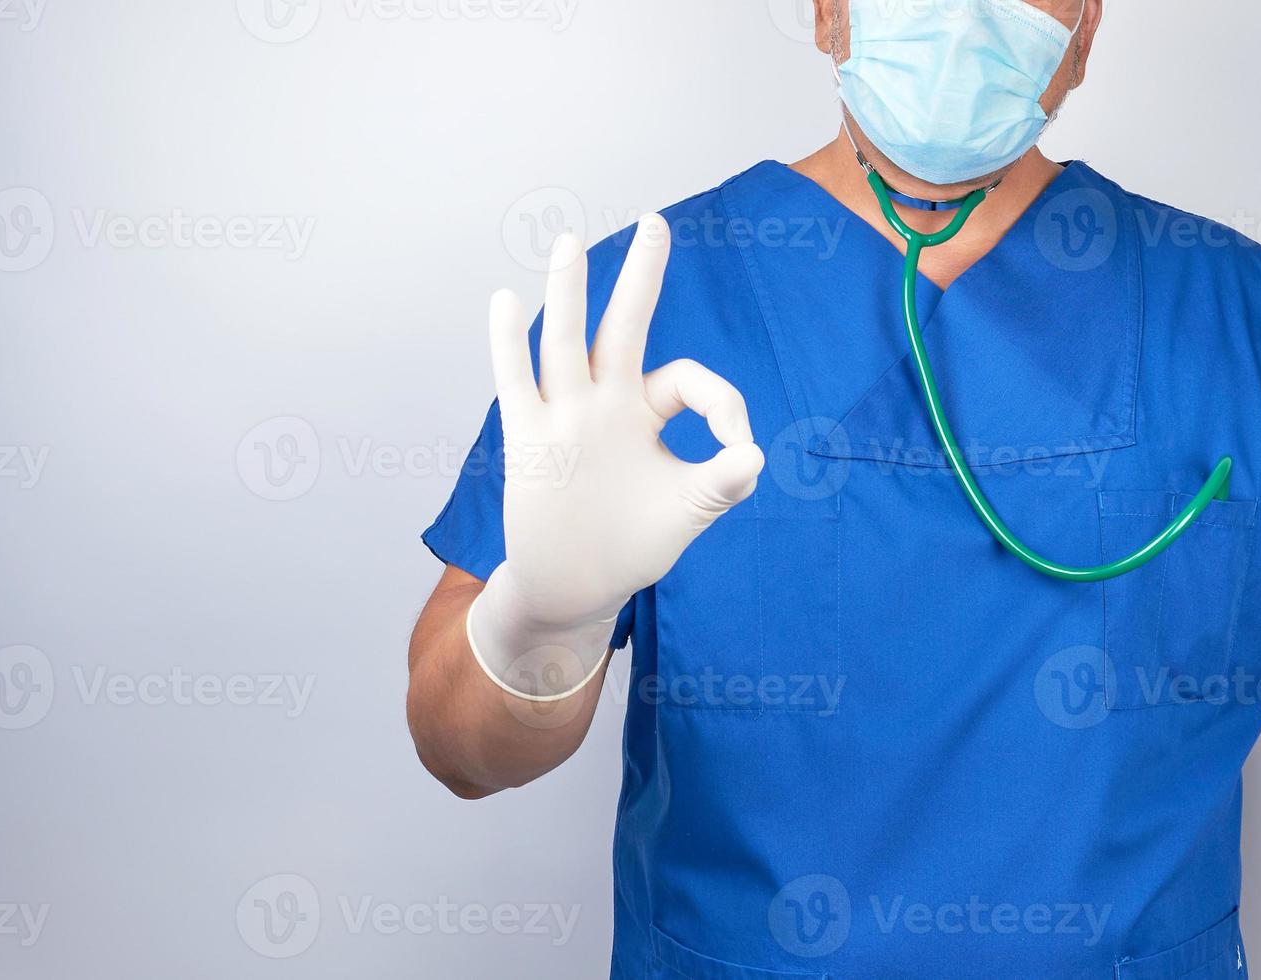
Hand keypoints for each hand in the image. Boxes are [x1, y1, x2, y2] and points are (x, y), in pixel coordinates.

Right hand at [468, 215, 764, 699]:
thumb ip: (721, 484)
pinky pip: (517, 384)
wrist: (575, 585)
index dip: (724, 404)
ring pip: (568, 343)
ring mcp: (566, 416)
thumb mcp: (687, 512)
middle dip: (642, 277)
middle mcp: (606, 401)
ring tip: (567, 242)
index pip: (688, 379)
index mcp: (648, 411)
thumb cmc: (633, 544)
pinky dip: (508, 345)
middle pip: (625, 326)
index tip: (740, 451)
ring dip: (569, 294)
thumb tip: (754, 457)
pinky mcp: (530, 440)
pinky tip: (505, 301)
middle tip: (657, 222)